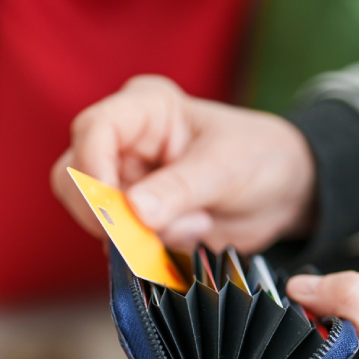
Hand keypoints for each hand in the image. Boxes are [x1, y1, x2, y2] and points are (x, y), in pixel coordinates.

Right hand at [50, 75, 316, 251]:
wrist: (284, 192)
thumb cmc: (260, 158)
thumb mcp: (226, 168)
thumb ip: (179, 188)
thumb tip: (132, 212)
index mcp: (143, 108)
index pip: (92, 131)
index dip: (94, 172)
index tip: (116, 212)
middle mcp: (124, 141)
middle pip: (75, 179)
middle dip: (112, 214)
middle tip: (159, 229)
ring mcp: (125, 181)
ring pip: (94, 217)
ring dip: (139, 236)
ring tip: (196, 224)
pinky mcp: (133, 217)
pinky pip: (117, 242)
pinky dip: (148, 250)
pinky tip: (193, 233)